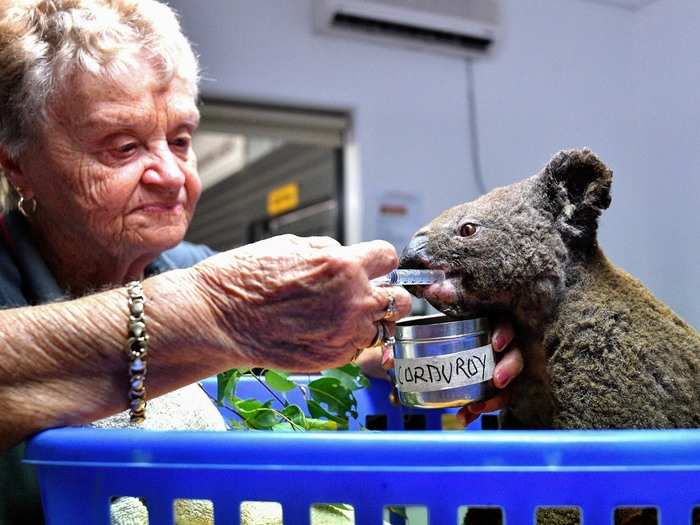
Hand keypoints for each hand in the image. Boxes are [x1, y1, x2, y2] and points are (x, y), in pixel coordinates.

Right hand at [191, 235, 411, 371]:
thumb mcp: (291, 246)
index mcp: (342, 265)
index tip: (371, 265)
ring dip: (368, 321)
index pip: (387, 257)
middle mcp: (351, 301)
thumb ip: (329, 252)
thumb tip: (347, 257)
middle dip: (385, 293)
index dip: (377, 260)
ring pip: (381, 328)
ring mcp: (345, 334)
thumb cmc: (245, 278)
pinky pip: (358, 348)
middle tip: (365, 294)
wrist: (216, 317)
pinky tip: (325, 332)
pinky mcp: (333, 359)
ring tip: (341, 317)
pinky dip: (349, 341)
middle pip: (398, 299)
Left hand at [377, 318, 521, 424]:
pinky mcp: (490, 387)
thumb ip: (399, 346)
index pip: (503, 324)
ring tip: (478, 407)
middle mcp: (493, 346)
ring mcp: (494, 367)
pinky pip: (492, 400)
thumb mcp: (411, 336)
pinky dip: (478, 410)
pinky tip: (464, 418)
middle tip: (497, 380)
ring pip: (507, 383)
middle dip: (509, 367)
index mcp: (481, 323)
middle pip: (514, 355)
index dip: (504, 332)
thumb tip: (387, 359)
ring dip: (496, 397)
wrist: (416, 357)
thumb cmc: (420, 340)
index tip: (496, 343)